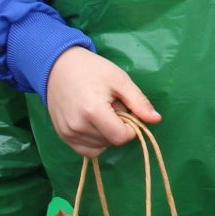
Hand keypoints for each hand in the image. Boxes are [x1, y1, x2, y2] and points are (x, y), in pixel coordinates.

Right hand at [43, 46, 160, 156]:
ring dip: (105, 134)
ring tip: (99, 111)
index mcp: (93, 111)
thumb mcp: (119, 80)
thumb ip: (138, 101)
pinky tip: (93, 123)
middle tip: (110, 105)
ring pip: (100, 146)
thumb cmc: (92, 70)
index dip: (131, 127)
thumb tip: (156, 120)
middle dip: (117, 127)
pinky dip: (94, 141)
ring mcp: (68, 133)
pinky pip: (86, 150)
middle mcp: (78, 126)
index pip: (121, 137)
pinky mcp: (62, 136)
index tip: (126, 111)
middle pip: (111, 141)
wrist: (58, 66)